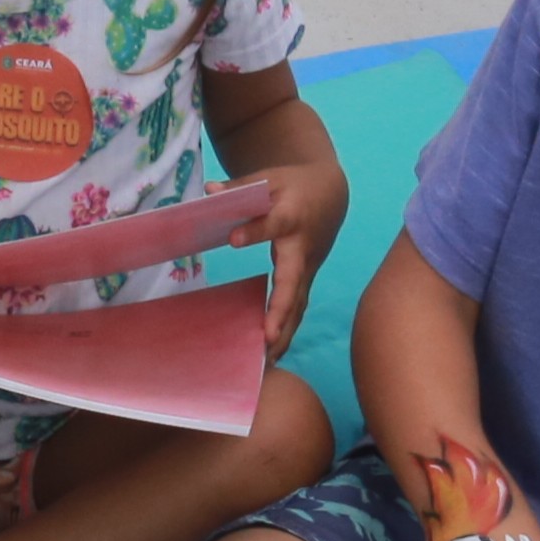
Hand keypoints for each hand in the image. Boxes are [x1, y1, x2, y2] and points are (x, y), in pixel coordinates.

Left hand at [240, 156, 345, 357]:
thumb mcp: (268, 179)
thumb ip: (239, 189)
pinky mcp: (306, 278)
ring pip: (298, 303)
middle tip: (268, 336)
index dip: (255, 230)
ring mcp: (307, 267)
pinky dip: (288, 332)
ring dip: (286, 332)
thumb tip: (209, 191)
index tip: (234, 238)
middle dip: (281, 310)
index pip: (273, 223)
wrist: (330, 193)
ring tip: (267, 361)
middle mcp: (302, 247)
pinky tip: (273, 356)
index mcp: (291, 216)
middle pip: (293, 281)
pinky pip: (297, 307)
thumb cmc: (293, 185)